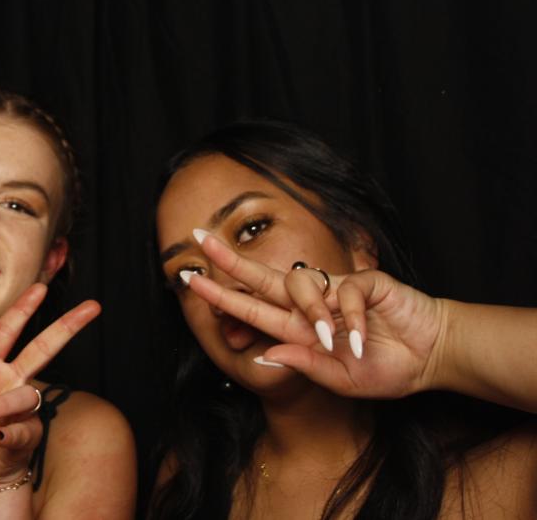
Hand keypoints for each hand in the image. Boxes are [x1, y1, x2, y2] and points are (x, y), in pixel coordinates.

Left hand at [0, 283, 100, 485]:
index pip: (7, 331)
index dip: (22, 309)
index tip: (39, 287)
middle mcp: (9, 380)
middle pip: (43, 348)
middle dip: (67, 327)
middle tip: (93, 307)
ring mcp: (22, 406)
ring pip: (26, 396)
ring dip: (5, 405)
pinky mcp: (29, 431)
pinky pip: (25, 428)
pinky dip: (10, 433)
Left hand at [185, 232, 444, 398]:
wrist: (430, 359)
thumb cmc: (385, 369)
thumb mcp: (340, 379)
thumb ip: (305, 365)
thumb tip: (264, 355)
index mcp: (299, 329)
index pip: (252, 308)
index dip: (222, 295)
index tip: (189, 280)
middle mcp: (311, 306)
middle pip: (262, 277)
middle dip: (230, 259)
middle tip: (199, 239)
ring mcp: (335, 291)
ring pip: (302, 285)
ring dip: (312, 314)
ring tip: (332, 341)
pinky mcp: (364, 282)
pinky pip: (346, 293)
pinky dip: (351, 320)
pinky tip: (361, 340)